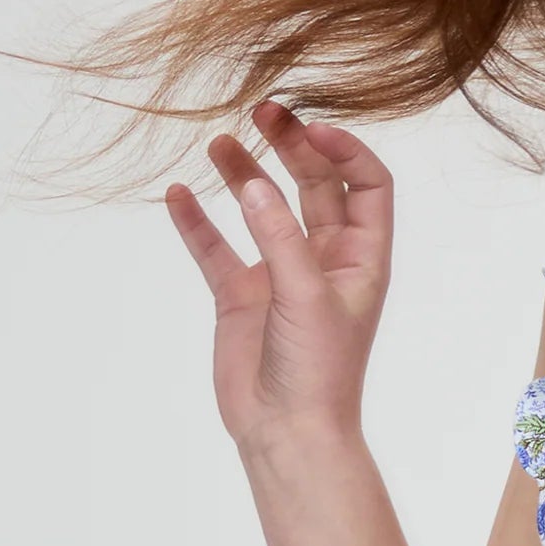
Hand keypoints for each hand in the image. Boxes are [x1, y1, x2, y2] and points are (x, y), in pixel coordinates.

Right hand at [163, 97, 393, 452]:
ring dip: (244, 173)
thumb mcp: (306, 297)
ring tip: (218, 143)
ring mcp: (279, 275)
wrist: (287, 434)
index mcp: (360, 257)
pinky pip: (215, 248)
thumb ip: (280, 238)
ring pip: (262, 208)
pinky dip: (198, 221)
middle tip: (262, 111)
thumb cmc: (318, 372)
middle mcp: (323, 259)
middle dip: (291, 145)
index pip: (366, 184)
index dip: (345, 150)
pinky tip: (178, 194)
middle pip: (312, 184)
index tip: (311, 128)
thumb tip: (252, 184)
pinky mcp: (241, 297)